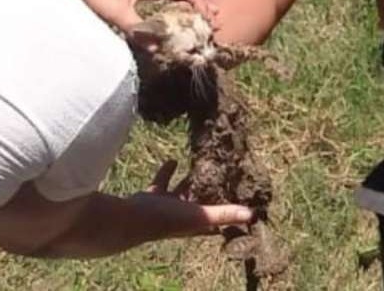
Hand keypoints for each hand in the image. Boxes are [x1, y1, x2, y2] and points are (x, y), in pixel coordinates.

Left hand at [55, 0, 215, 33]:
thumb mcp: (115, 11)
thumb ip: (136, 28)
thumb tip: (157, 48)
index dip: (198, 1)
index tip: (207, 17)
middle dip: (199, 5)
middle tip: (214, 21)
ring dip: (188, 9)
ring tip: (203, 22)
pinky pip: (162, 3)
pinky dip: (173, 12)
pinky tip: (176, 24)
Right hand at [135, 160, 253, 235]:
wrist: (130, 219)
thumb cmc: (167, 219)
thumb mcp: (201, 214)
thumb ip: (225, 213)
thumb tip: (253, 214)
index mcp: (194, 224)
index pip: (217, 221)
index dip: (228, 215)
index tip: (239, 204)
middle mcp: (181, 217)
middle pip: (200, 204)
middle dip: (209, 194)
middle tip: (220, 179)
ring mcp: (165, 208)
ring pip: (181, 192)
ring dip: (189, 182)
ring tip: (198, 168)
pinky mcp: (151, 197)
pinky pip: (162, 181)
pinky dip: (168, 171)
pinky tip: (174, 159)